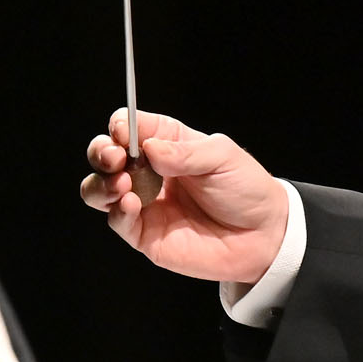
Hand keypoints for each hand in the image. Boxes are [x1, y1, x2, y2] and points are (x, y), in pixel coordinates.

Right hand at [80, 110, 287, 283]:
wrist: (264, 235)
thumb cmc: (246, 189)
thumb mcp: (222, 157)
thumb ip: (184, 152)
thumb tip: (149, 149)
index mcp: (168, 143)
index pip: (129, 126)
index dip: (121, 126)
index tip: (124, 133)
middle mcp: (149, 171)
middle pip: (105, 154)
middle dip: (101, 152)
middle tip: (115, 158)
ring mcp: (144, 202)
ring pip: (99, 189)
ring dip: (101, 183)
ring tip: (122, 184)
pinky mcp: (144, 233)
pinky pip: (117, 221)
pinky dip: (117, 211)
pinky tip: (130, 204)